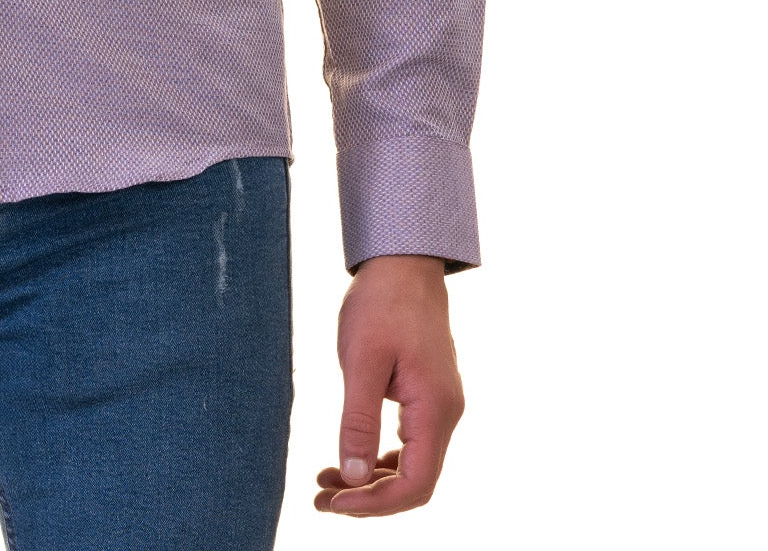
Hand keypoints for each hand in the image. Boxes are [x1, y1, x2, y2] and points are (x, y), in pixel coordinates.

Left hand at [316, 254, 464, 518]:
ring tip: (327, 481)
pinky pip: (411, 442)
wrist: (403, 263)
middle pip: (416, 482)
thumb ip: (358, 421)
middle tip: (321, 498)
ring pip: (413, 465)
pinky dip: (381, 456)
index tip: (334, 503)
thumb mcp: (361, 361)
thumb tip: (354, 478)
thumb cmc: (381, 304)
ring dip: (372, 480)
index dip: (375, 504)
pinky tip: (351, 456)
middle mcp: (446, 414)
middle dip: (369, 498)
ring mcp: (440, 405)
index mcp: (435, 409)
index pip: (416, 485)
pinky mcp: (428, 395)